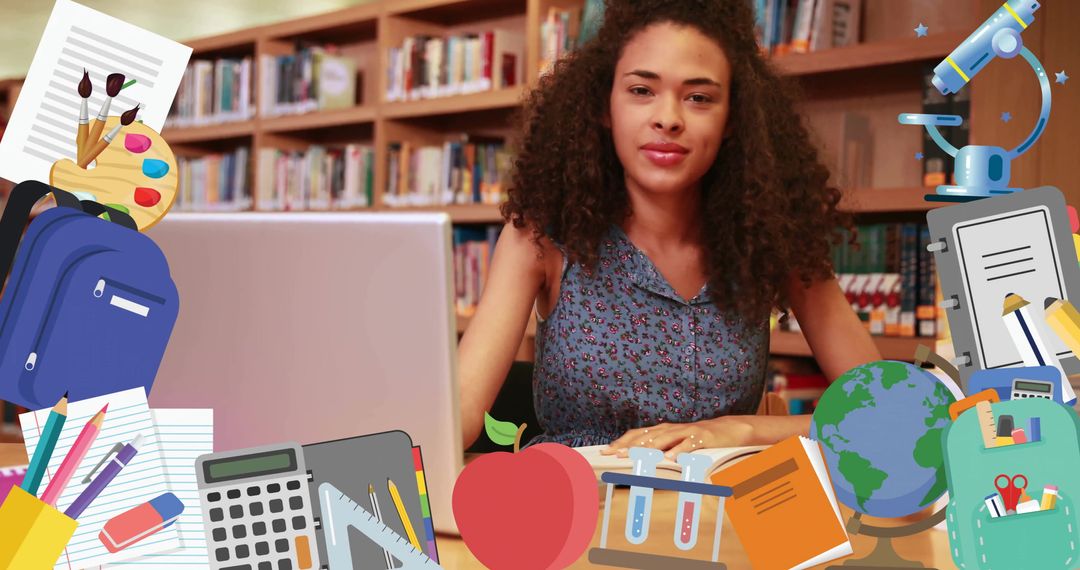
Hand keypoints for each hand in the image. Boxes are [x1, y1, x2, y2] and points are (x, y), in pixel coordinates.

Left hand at [599, 416, 756, 460]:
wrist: (729, 430)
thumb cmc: (699, 439)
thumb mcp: (677, 444)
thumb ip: (660, 450)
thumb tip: (638, 461)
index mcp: (664, 430)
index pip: (638, 434)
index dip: (622, 442)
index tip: (606, 452)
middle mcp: (672, 429)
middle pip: (647, 435)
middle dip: (629, 444)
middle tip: (615, 454)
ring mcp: (687, 432)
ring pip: (665, 438)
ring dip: (649, 446)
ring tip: (635, 455)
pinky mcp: (703, 438)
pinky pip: (689, 445)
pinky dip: (679, 451)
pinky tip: (670, 458)